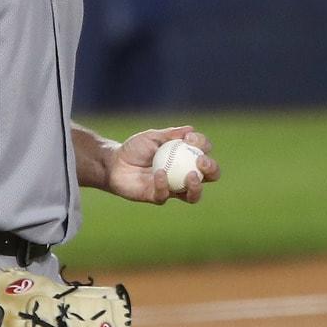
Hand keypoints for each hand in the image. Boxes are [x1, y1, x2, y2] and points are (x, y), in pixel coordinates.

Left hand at [106, 125, 220, 204]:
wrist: (114, 163)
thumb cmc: (135, 148)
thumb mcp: (152, 136)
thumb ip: (170, 134)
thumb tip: (191, 129)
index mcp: (186, 157)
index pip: (204, 152)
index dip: (203, 145)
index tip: (190, 138)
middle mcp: (184, 175)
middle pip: (209, 177)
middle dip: (212, 169)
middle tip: (201, 161)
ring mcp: (172, 188)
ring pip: (193, 195)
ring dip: (196, 187)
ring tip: (191, 176)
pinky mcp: (158, 197)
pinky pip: (165, 195)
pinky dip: (164, 184)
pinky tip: (159, 173)